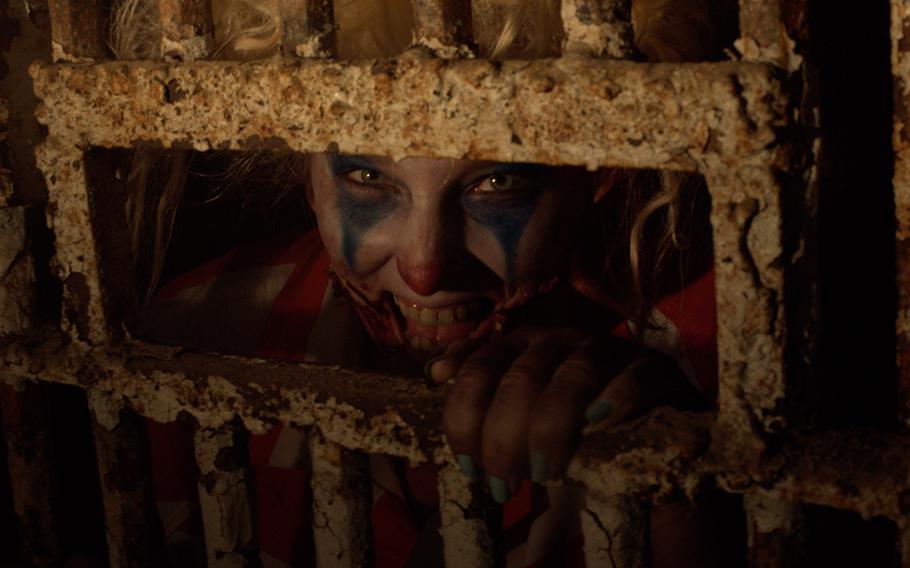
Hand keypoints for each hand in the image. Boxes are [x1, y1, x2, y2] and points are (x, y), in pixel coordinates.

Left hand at [428, 326, 702, 501]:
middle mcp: (561, 338)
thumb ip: (483, 395)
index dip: (466, 418)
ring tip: (543, 473)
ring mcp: (609, 349)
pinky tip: (599, 428)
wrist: (649, 426)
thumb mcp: (522, 412)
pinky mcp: (654, 369)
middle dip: (504, 436)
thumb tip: (434, 373)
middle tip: (503, 483)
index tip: (467, 466)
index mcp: (522, 344)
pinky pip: (634, 379)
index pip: (479, 368)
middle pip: (521, 379)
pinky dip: (617, 402)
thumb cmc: (571, 422)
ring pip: (573, 377)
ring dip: (552, 428)